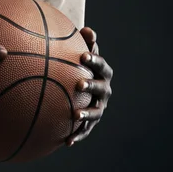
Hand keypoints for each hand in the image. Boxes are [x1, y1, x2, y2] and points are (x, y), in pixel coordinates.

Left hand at [65, 27, 112, 146]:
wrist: (84, 85)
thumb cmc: (81, 64)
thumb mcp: (83, 52)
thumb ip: (86, 42)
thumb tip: (87, 30)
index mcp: (104, 71)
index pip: (100, 64)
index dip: (93, 60)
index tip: (82, 56)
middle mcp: (105, 89)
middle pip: (100, 88)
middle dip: (91, 86)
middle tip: (78, 84)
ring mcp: (100, 106)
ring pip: (95, 111)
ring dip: (87, 114)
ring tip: (75, 115)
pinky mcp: (92, 121)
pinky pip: (86, 130)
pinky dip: (78, 135)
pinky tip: (67, 141)